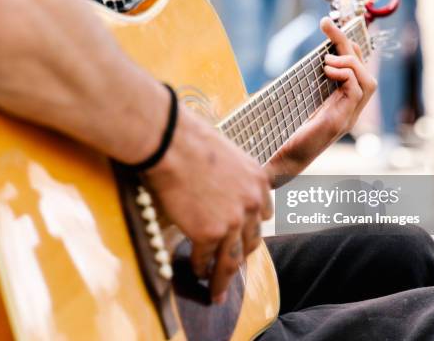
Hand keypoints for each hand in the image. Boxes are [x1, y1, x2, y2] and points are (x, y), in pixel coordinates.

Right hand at [143, 108, 272, 303]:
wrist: (171, 143)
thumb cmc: (190, 141)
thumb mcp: (225, 155)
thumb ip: (231, 178)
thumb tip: (219, 192)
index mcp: (259, 182)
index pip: (262, 216)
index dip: (250, 230)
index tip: (242, 240)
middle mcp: (252, 203)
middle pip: (251, 242)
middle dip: (240, 258)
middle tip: (231, 270)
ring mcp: (233, 221)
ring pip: (232, 260)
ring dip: (222, 278)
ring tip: (217, 292)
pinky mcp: (209, 233)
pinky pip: (205, 258)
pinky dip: (199, 266)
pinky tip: (195, 271)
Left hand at [265, 18, 376, 183]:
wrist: (280, 160)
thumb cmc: (282, 132)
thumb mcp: (293, 102)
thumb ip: (300, 85)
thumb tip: (296, 64)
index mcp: (339, 104)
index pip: (354, 70)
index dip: (347, 47)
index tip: (330, 26)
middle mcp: (348, 110)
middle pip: (363, 71)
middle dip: (348, 44)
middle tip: (327, 25)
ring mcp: (347, 117)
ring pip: (367, 81)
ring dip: (350, 61)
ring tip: (327, 58)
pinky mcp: (341, 122)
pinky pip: (358, 91)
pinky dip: (346, 75)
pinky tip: (327, 70)